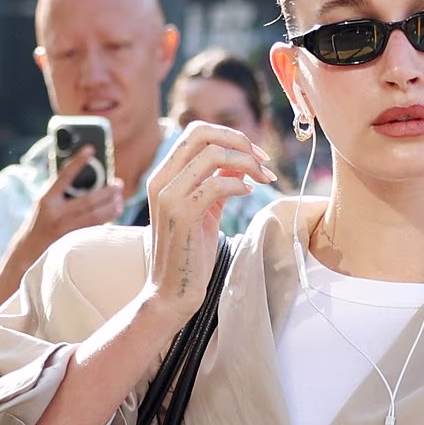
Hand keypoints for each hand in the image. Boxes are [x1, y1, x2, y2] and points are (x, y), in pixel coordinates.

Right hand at [18, 146, 125, 256]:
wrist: (30, 246)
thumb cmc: (40, 217)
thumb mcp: (44, 199)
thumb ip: (59, 187)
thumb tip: (81, 168)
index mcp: (46, 198)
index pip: (63, 176)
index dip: (78, 162)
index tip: (90, 149)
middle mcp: (55, 212)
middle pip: (87, 200)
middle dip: (107, 192)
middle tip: (119, 184)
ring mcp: (64, 226)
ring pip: (95, 215)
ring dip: (111, 205)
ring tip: (120, 197)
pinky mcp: (73, 237)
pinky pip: (94, 225)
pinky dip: (108, 216)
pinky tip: (116, 209)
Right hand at [143, 122, 274, 325]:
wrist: (171, 292)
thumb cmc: (189, 252)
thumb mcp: (205, 208)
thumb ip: (217, 181)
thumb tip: (243, 159)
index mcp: (163, 175)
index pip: (196, 132)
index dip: (230, 136)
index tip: (255, 154)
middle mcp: (160, 180)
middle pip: (201, 133)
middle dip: (239, 140)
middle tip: (263, 161)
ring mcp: (168, 196)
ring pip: (212, 155)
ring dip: (245, 163)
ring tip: (262, 179)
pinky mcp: (183, 214)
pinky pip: (217, 184)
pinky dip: (239, 184)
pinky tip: (249, 193)